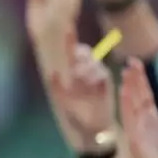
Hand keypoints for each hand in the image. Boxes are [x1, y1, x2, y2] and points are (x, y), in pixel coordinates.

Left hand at [46, 29, 115, 144]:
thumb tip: (52, 73)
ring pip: (93, 64)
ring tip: (83, 80)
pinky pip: (101, 76)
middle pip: (85, 55)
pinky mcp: (106, 83)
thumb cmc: (74, 114)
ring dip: (87, 69)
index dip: (70, 40)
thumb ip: (56, 88)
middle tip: (76, 70)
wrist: (91, 127)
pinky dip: (96, 78)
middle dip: (81, 58)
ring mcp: (97, 76)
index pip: (72, 52)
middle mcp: (85, 71)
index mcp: (73, 72)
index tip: (68, 29)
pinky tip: (93, 85)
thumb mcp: (62, 101)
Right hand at [119, 58, 157, 157]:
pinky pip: (129, 117)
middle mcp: (142, 120)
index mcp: (152, 118)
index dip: (142, 80)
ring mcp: (136, 126)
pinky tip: (125, 92)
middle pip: (137, 95)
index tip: (137, 65)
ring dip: (129, 87)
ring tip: (127, 72)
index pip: (145, 95)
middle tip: (130, 61)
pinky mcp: (133, 135)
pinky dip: (126, 104)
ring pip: (131, 103)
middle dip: (134, 79)